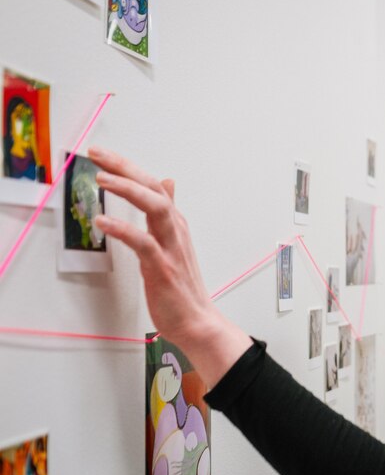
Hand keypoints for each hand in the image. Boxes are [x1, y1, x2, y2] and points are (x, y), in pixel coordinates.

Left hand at [89, 147, 250, 386]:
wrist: (197, 321)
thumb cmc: (183, 287)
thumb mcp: (174, 241)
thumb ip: (168, 212)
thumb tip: (167, 183)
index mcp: (175, 223)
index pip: (152, 185)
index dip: (127, 166)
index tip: (103, 154)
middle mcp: (175, 230)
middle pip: (153, 188)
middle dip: (125, 167)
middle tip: (97, 154)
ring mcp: (170, 247)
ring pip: (155, 208)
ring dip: (128, 190)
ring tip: (102, 178)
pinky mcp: (162, 267)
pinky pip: (143, 243)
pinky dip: (123, 229)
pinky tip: (103, 221)